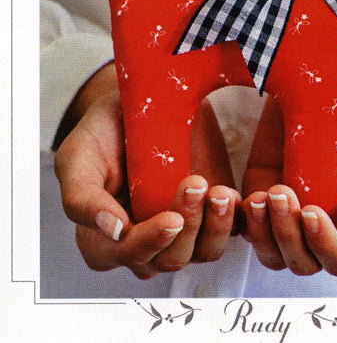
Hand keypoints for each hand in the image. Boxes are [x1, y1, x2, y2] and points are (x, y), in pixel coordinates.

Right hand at [54, 63, 239, 278]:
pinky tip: (230, 195)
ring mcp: (181, 230)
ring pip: (201, 252)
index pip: (127, 256)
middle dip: (187, 226)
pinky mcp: (209, 214)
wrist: (141, 101)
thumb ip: (81, 197)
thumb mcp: (78, 155)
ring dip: (214, 226)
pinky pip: (228, 233)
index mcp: (105, 237)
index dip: (149, 243)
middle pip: (169, 258)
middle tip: (194, 183)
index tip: (171, 219)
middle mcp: (144, 241)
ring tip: (220, 193)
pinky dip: (233, 220)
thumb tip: (113, 230)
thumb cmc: (103, 130)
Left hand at [241, 52, 336, 276]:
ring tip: (262, 194)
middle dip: (289, 236)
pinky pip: (249, 225)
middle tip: (280, 192)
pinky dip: (243, 218)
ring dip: (264, 232)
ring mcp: (294, 209)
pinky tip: (242, 195)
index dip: (325, 244)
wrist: (334, 71)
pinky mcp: (265, 190)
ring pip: (274, 252)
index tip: (310, 208)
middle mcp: (329, 222)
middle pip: (306, 262)